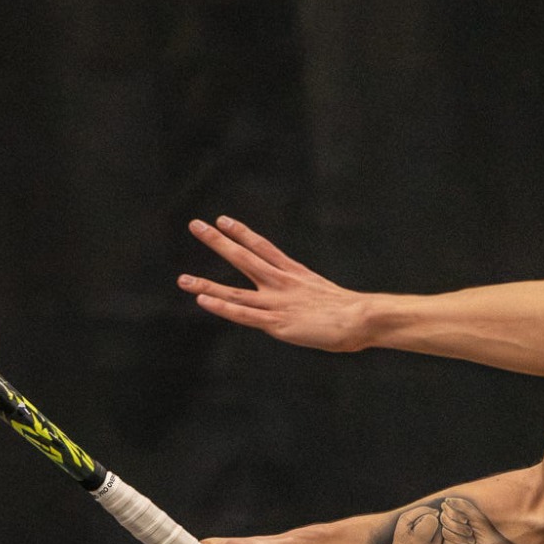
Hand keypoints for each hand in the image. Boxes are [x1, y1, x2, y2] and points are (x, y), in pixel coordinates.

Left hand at [178, 216, 370, 351]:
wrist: (361, 318)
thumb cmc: (353, 314)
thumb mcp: (329, 299)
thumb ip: (313, 299)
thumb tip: (312, 306)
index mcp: (295, 274)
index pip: (263, 247)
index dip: (242, 233)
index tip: (224, 220)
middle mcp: (281, 283)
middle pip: (243, 257)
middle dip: (218, 241)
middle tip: (195, 225)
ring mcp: (277, 302)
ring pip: (235, 290)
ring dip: (207, 284)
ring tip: (182, 279)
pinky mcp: (277, 323)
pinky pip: (243, 314)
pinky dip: (222, 307)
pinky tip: (203, 301)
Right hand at [381, 504, 448, 543]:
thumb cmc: (402, 539)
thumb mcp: (403, 522)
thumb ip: (420, 511)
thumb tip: (438, 512)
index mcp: (420, 542)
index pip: (433, 520)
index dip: (425, 519)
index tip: (417, 526)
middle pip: (441, 528)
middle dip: (433, 528)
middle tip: (422, 535)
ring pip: (447, 538)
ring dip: (438, 536)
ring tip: (426, 542)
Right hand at [438, 496, 512, 543]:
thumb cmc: (487, 531)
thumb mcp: (476, 516)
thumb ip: (463, 506)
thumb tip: (447, 500)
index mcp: (458, 512)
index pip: (446, 509)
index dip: (454, 515)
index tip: (466, 520)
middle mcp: (452, 522)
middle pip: (444, 520)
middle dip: (458, 528)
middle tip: (471, 532)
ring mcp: (450, 534)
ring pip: (445, 533)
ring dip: (461, 538)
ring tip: (472, 541)